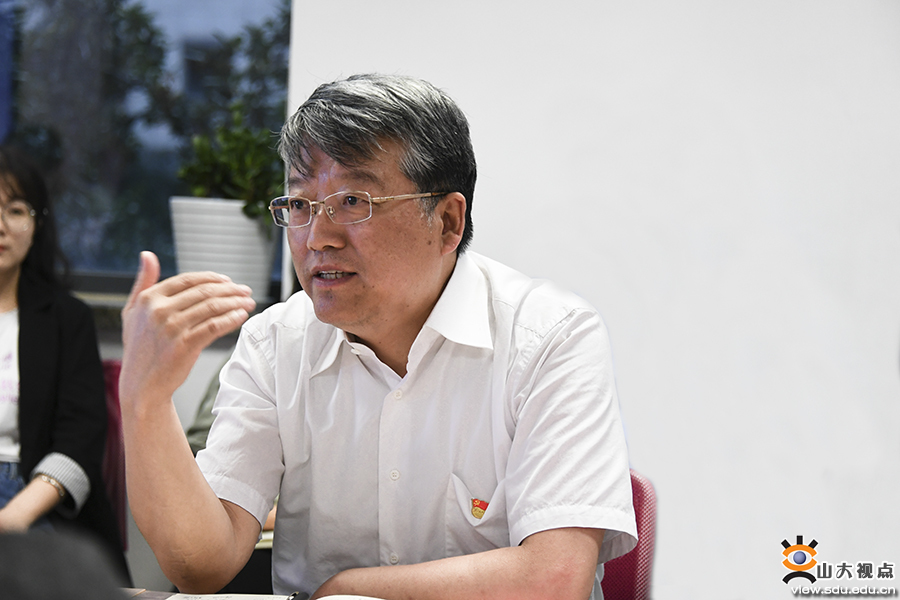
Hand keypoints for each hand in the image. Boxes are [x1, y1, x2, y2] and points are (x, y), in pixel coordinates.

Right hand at [120, 251, 255, 403]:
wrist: (141, 385)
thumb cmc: (140, 348)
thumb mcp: (132, 312)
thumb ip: (142, 282)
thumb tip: (148, 255)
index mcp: (149, 299)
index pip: (189, 280)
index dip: (212, 278)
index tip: (228, 281)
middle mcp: (159, 311)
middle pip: (204, 292)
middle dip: (230, 289)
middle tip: (245, 291)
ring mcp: (172, 328)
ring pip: (213, 307)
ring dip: (235, 302)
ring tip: (249, 302)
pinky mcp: (185, 345)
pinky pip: (215, 326)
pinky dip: (232, 319)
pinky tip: (242, 316)